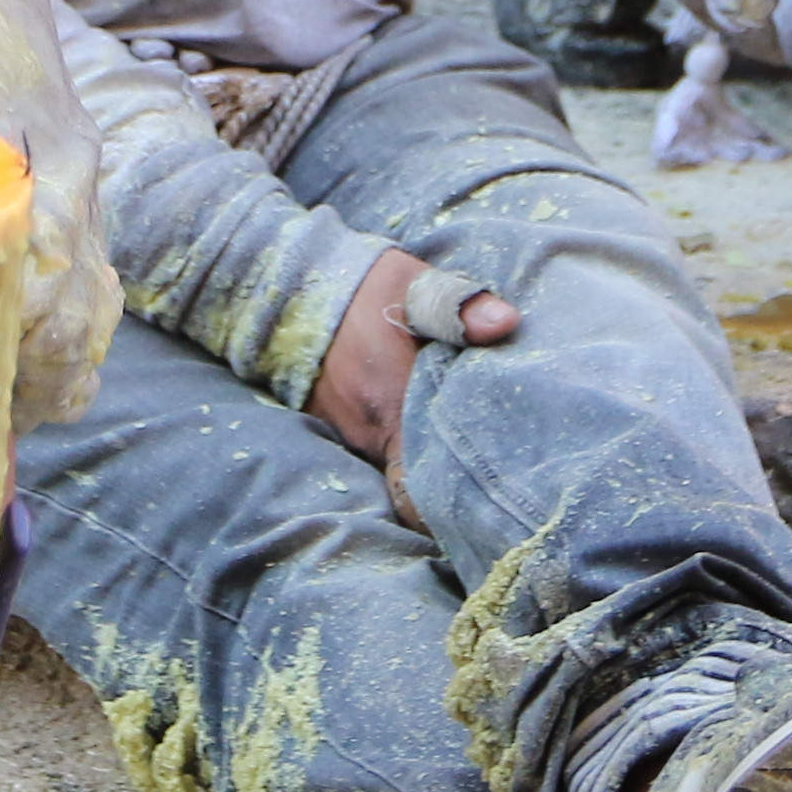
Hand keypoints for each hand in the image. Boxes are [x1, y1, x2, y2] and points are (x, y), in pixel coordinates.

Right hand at [305, 248, 517, 517]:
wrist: (284, 281)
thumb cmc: (359, 286)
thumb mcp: (414, 285)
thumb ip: (460, 306)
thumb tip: (507, 324)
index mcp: (392, 408)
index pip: (418, 493)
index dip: (447, 510)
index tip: (482, 510)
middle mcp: (366, 432)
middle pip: (414, 483)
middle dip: (446, 488)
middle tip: (490, 482)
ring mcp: (346, 430)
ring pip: (394, 464)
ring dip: (423, 460)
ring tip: (465, 451)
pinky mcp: (333, 421)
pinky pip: (374, 446)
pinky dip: (398, 444)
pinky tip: (425, 425)